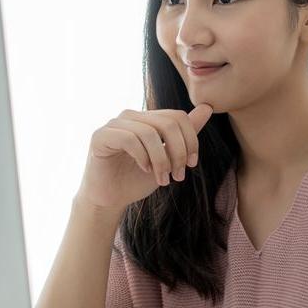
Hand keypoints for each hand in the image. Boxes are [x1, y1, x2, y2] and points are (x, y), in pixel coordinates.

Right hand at [76, 104, 213, 211]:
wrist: (110, 199)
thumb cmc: (136, 179)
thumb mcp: (168, 158)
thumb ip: (185, 134)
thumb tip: (207, 108)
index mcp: (147, 119)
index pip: (177, 117)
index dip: (190, 140)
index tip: (191, 165)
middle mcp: (130, 116)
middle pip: (167, 123)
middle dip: (178, 152)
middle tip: (178, 176)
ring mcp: (114, 124)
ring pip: (149, 133)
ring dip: (161, 160)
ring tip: (162, 179)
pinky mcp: (100, 136)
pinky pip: (129, 139)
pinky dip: (142, 157)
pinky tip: (145, 170)